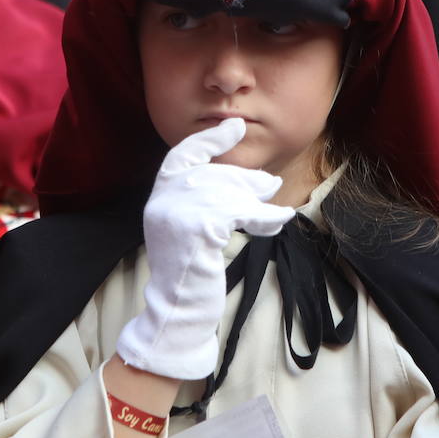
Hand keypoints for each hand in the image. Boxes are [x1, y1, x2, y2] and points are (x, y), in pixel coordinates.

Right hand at [116, 118, 295, 379]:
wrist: (178, 311)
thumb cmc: (191, 272)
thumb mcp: (192, 229)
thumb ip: (210, 201)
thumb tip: (262, 181)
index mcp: (159, 198)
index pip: (180, 155)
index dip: (209, 140)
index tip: (235, 127)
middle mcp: (163, 202)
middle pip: (213, 174)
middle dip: (245, 179)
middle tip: (270, 186)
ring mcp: (178, 215)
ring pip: (229, 192)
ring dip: (257, 200)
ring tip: (274, 212)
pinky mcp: (199, 230)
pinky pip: (240, 212)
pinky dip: (265, 217)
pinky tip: (280, 220)